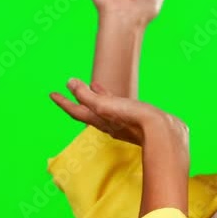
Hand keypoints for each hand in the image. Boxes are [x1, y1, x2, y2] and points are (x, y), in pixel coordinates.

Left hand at [49, 79, 187, 147]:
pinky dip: (111, 97)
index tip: (51, 93)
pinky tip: (117, 95)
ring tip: (92, 85)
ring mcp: (122, 121)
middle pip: (87, 109)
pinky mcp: (135, 118)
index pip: (76, 110)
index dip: (63, 101)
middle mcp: (108, 122)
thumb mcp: (106, 106)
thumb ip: (87, 96)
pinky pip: (118, 105)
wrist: (165, 135)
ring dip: (95, 95)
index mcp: (99, 120)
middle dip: (77, 99)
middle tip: (68, 88)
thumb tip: (69, 83)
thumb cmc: (134, 120)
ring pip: (104, 106)